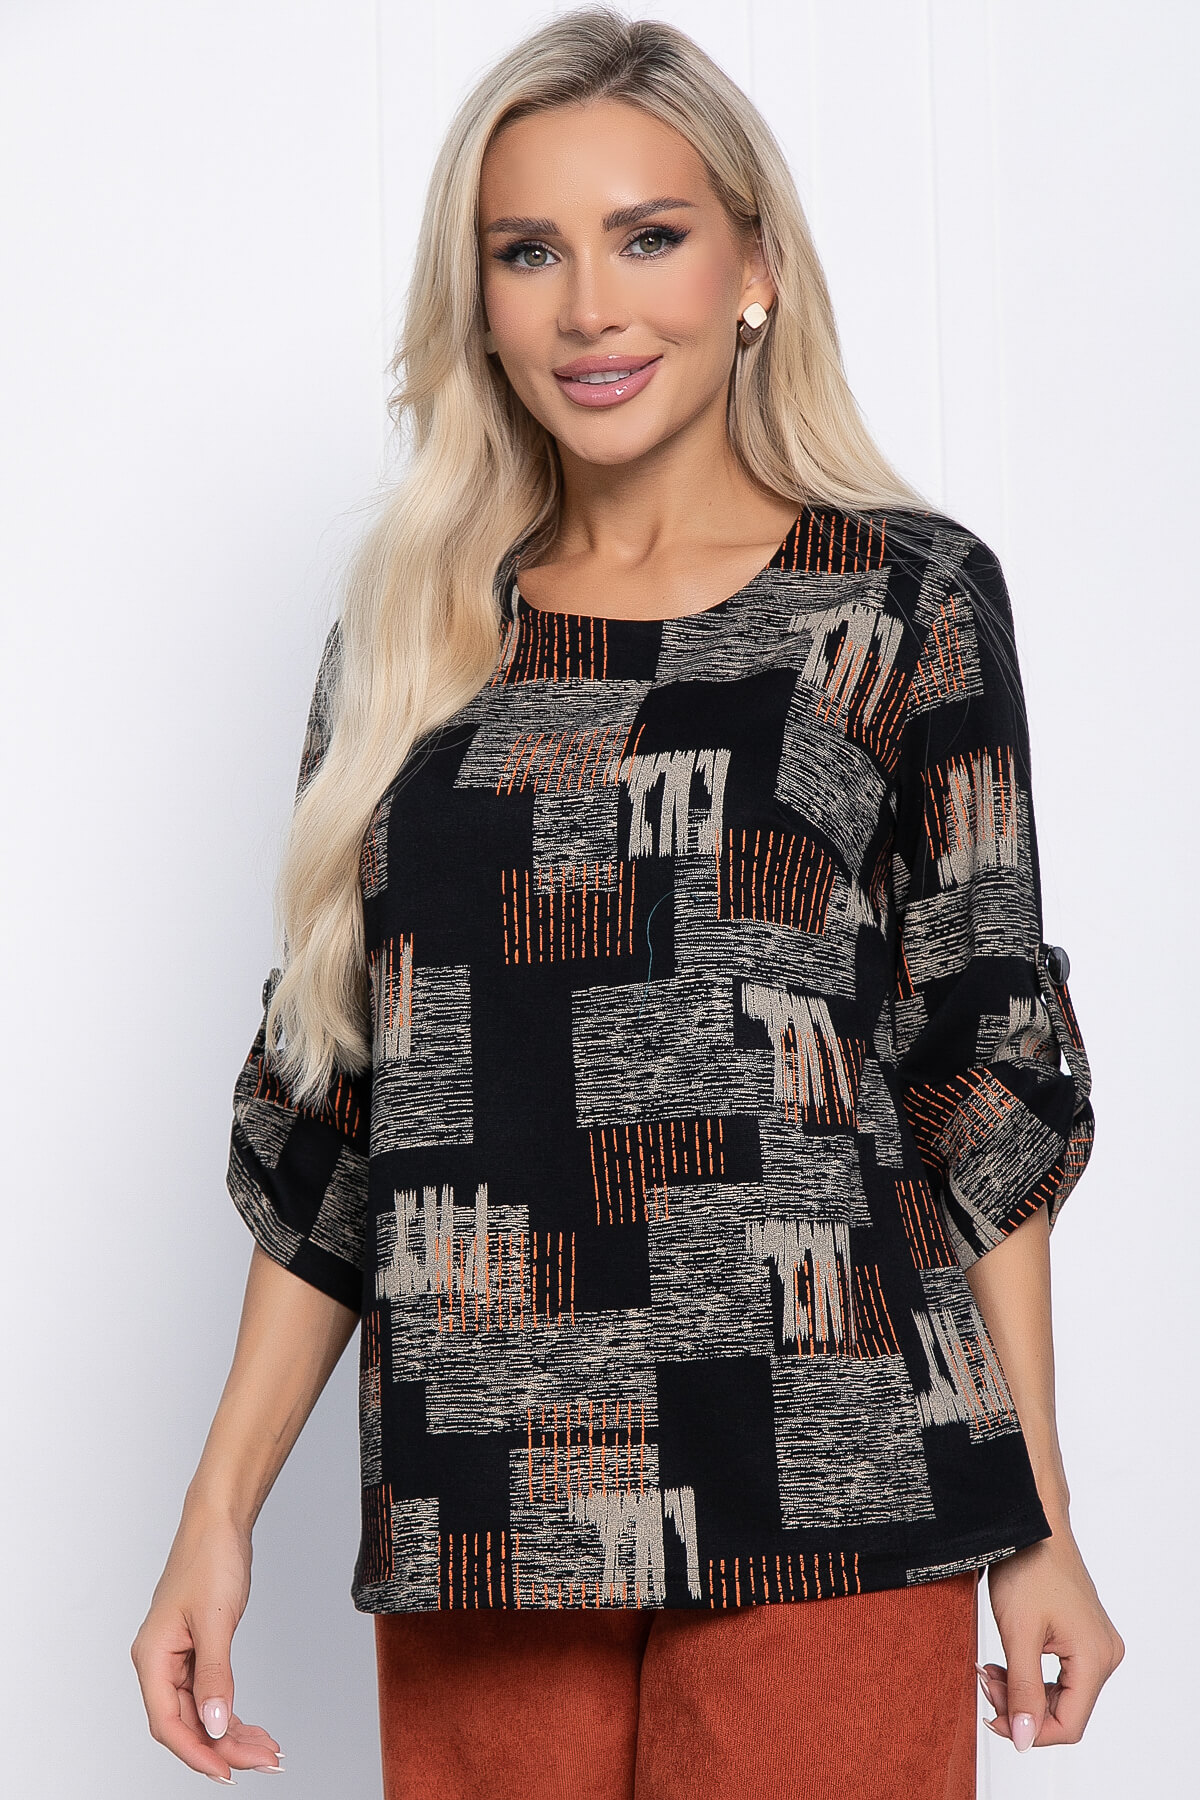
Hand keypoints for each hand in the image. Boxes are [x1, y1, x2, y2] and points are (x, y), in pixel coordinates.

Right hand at [130, 1505, 283, 1781]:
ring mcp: (178, 1657)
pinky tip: (254, 1728)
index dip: (197, 1753)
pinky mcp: (197, 1650)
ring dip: (233, 1734)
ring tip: (268, 1750)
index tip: (228, 1773)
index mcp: (152, 1657)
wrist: (220, 1521)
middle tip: (266, 1761)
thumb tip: (216, 1725)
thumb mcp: (216, 1620)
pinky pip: (210, 1694)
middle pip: (187, 1723)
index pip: (167, 1723)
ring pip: (201, 1713)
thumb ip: (215, 1676)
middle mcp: (159, 1662)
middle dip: (226, 1747)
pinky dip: (232, 1712)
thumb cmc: (211, 1558)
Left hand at [979, 1518, 1123, 1749]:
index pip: (1068, 1725)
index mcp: (1095, 1658)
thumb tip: (1023, 1739)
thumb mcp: (1018, 1634)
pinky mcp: (1081, 1636)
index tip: (992, 1719)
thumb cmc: (1027, 1566)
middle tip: (984, 1683)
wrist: (1031, 1523)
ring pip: (1059, 1694)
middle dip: (1021, 1707)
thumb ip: (1023, 1691)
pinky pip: (1059, 1674)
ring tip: (989, 1672)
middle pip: (1064, 1710)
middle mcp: (1104, 1655)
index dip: (1029, 1730)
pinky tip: (1003, 1665)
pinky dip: (1029, 1675)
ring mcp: (1095, 1644)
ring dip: (1022, 1691)